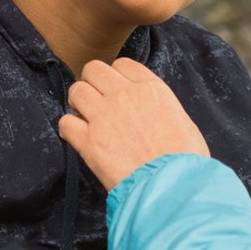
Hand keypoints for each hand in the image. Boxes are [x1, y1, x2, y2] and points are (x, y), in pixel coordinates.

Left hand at [59, 58, 210, 191]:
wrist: (172, 186)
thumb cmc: (185, 160)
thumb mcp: (183, 122)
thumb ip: (161, 108)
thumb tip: (152, 112)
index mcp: (151, 89)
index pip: (123, 64)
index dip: (116, 76)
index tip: (116, 89)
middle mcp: (124, 95)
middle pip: (94, 69)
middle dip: (92, 82)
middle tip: (96, 100)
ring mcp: (103, 116)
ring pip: (76, 91)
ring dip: (78, 102)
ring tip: (85, 117)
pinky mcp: (88, 141)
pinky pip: (65, 122)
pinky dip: (68, 129)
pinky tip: (77, 137)